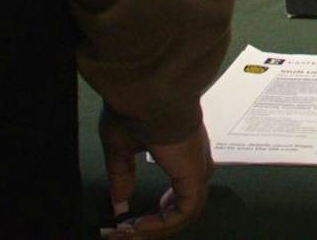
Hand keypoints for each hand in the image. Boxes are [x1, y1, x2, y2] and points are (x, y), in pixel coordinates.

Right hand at [99, 105, 212, 236]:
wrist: (149, 90)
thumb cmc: (136, 108)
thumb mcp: (121, 144)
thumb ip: (122, 174)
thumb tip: (119, 203)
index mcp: (183, 149)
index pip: (180, 191)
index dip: (158, 212)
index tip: (129, 222)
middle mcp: (195, 160)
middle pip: (184, 206)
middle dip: (155, 225)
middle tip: (126, 233)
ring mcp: (197, 168)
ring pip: (185, 212)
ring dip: (155, 229)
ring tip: (128, 233)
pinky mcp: (194, 176)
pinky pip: (184, 213)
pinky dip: (161, 226)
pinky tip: (137, 227)